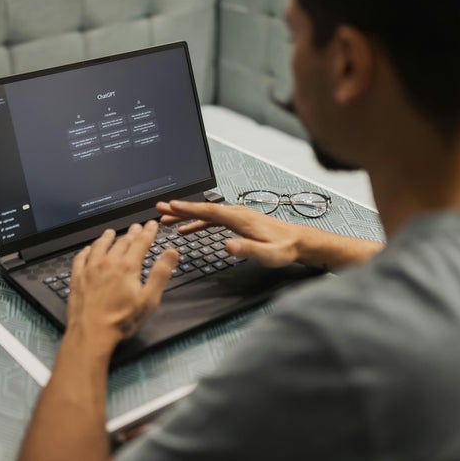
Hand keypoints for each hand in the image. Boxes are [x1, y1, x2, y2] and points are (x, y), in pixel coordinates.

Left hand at [66, 221, 178, 350]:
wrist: (92, 333)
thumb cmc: (120, 320)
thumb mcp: (149, 299)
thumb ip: (160, 274)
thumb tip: (171, 253)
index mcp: (127, 267)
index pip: (140, 243)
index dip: (148, 232)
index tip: (151, 224)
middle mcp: (108, 263)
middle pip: (122, 243)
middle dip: (131, 233)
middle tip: (136, 227)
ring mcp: (90, 270)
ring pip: (99, 246)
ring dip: (107, 237)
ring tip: (111, 232)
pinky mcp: (77, 278)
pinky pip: (81, 258)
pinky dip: (86, 250)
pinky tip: (87, 249)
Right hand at [157, 200, 382, 269]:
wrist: (299, 243)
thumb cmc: (285, 249)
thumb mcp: (268, 255)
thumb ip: (248, 250)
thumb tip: (228, 245)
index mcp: (239, 218)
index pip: (209, 210)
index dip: (188, 208)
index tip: (170, 206)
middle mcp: (236, 213)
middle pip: (203, 208)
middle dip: (181, 208)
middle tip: (160, 208)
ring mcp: (237, 216)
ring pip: (206, 212)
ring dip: (186, 215)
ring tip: (167, 218)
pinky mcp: (238, 222)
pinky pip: (212, 218)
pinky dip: (197, 221)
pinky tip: (188, 229)